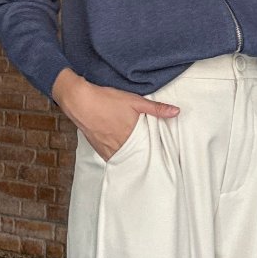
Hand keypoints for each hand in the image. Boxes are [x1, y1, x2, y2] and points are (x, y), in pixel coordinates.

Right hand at [51, 68, 179, 160]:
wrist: (80, 101)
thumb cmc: (107, 100)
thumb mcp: (135, 101)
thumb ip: (156, 108)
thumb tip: (177, 112)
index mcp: (131, 136)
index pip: (148, 150)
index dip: (155, 151)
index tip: (161, 152)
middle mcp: (119, 147)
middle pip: (136, 155)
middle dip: (142, 154)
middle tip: (150, 153)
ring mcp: (107, 149)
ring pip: (123, 157)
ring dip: (129, 155)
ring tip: (137, 152)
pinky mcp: (98, 148)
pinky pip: (110, 156)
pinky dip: (117, 154)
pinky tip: (120, 149)